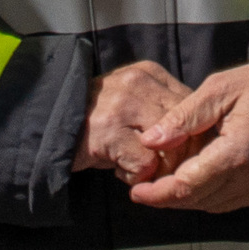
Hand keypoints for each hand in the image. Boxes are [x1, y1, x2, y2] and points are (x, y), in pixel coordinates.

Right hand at [75, 59, 191, 182]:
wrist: (48, 125)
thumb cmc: (97, 121)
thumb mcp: (133, 102)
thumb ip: (163, 109)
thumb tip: (200, 135)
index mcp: (149, 73)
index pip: (192, 106)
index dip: (193, 136)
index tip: (182, 154)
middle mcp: (138, 83)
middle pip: (186, 127)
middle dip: (179, 156)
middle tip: (162, 169)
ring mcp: (123, 105)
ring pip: (170, 147)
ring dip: (158, 168)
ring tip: (138, 167)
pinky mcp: (109, 131)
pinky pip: (147, 164)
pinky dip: (137, 177)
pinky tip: (120, 170)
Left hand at [129, 63, 248, 213]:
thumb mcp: (221, 88)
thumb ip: (184, 118)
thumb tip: (151, 140)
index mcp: (237, 152)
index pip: (187, 186)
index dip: (158, 194)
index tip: (137, 193)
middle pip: (200, 201)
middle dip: (169, 198)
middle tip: (147, 190)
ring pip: (218, 206)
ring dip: (192, 199)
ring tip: (170, 185)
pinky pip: (238, 202)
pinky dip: (216, 197)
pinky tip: (204, 181)